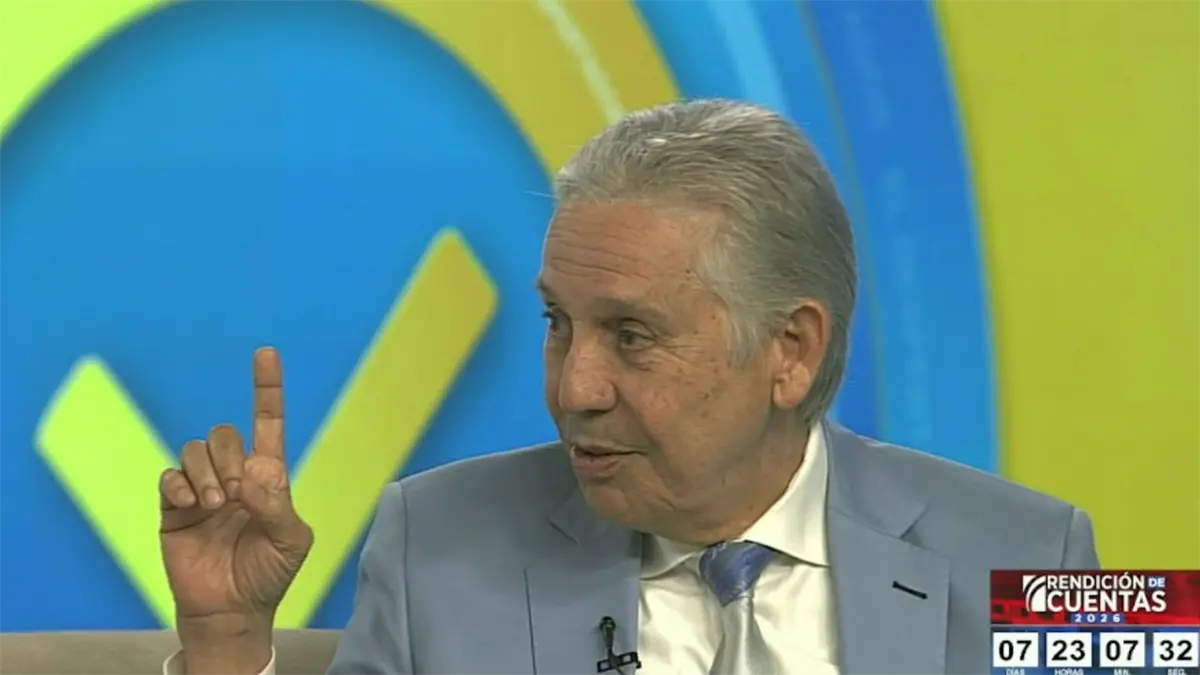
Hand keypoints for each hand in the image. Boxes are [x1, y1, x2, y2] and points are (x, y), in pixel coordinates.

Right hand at [160, 347, 312, 634]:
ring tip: (215, 507)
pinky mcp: (173, 506)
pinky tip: (190, 506)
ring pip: (195, 448)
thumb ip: (278, 505)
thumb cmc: (269, 573)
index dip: (267, 388)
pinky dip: (179, 485)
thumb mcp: (292, 541)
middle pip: (225, 433)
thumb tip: (252, 476)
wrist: (232, 609)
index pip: (269, 422)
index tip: (266, 352)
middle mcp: (235, 475)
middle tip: (236, 496)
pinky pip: (169, 476)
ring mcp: (202, 489)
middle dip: (230, 458)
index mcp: (269, 476)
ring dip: (206, 473)